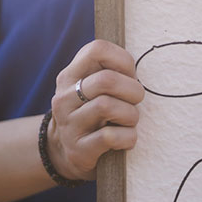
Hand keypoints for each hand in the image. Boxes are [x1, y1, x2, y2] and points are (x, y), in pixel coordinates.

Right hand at [49, 39, 146, 181]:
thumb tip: (137, 68)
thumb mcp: (90, 89)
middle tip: (136, 100)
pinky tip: (127, 138)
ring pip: (107, 106)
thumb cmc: (90, 114)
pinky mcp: (78, 149)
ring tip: (130, 121)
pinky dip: (127, 137)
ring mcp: (69, 124)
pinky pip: (109, 137)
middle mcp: (64, 97)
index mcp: (69, 76)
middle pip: (106, 80)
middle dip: (133, 90)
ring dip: (131, 115)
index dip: (123, 59)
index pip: (97, 50)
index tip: (130, 74)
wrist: (64, 152)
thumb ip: (108, 72)